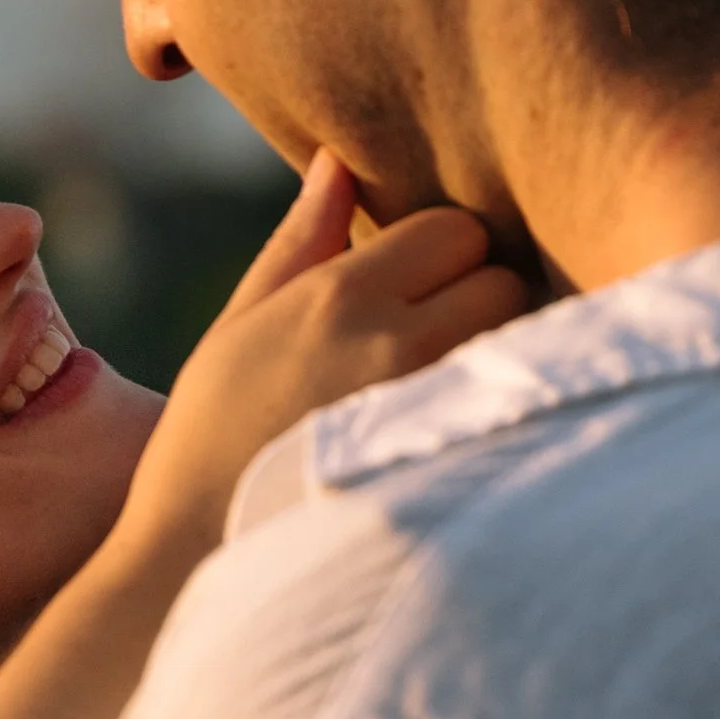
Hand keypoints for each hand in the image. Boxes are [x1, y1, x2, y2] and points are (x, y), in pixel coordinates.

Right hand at [111, 153, 526, 568]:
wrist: (200, 558)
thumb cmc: (211, 438)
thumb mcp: (240, 326)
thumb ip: (300, 240)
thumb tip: (339, 161)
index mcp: (341, 297)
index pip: (454, 230)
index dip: (443, 254)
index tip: (418, 289)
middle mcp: (397, 343)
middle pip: (503, 281)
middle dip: (482, 299)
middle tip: (439, 340)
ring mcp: (432, 410)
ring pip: (519, 345)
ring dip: (497, 356)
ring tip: (445, 391)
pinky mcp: (454, 467)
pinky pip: (512, 411)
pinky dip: (499, 412)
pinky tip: (457, 437)